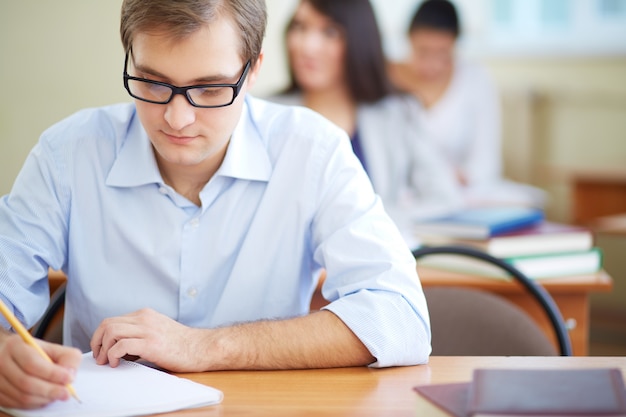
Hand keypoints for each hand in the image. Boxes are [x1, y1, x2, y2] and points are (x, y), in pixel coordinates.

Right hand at [0, 332, 80, 408]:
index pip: (32, 363)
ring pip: (21, 396)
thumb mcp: (54, 348)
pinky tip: (44, 398)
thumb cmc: (35, 353)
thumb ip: (67, 358)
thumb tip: (70, 374)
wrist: (13, 356)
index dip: (52, 373)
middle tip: (66, 393)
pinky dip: (34, 404)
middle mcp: (2, 362)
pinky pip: (16, 404)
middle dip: (50, 390)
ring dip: (43, 398)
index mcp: (16, 346)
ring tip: (56, 395)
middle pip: (25, 382)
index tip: (69, 378)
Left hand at [90, 308, 205, 371]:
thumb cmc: (181, 344)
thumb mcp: (157, 330)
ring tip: (108, 362)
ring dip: (104, 349)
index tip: (100, 350)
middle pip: (107, 324)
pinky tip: (118, 363)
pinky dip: (114, 355)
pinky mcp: (151, 344)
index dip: (100, 336)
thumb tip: (118, 348)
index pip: (112, 320)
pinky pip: (122, 345)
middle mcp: (144, 318)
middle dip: (97, 342)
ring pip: (111, 332)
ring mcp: (148, 330)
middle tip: (99, 357)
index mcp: (145, 314)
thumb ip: (139, 333)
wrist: (201, 347)